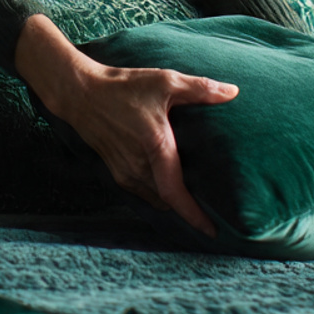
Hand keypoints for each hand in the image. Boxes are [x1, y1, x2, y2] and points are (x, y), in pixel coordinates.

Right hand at [14, 14, 236, 236]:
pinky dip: (157, 192)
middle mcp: (139, 167)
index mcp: (155, 148)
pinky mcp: (115, 171)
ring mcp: (124, 172)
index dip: (195, 216)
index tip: (213, 231)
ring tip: (192, 197)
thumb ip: (200, 89)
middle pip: (168, 201)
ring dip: (172, 200)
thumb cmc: (122, 86)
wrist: (80, 93)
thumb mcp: (164, 81)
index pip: (176, 194)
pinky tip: (167, 180)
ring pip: (155, 198)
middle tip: (214, 211)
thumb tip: (233, 92)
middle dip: (189, 209)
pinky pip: (142, 191)